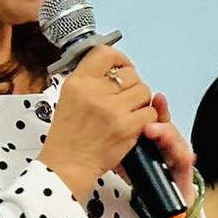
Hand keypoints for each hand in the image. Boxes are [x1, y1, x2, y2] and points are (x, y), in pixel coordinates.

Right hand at [39, 46, 156, 199]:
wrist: (68, 164)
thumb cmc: (68, 135)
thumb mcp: (69, 98)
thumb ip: (90, 81)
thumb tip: (114, 68)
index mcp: (78, 82)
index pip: (104, 53)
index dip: (119, 58)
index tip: (123, 67)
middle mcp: (94, 92)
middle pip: (130, 74)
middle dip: (132, 85)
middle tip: (125, 99)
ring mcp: (112, 109)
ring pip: (144, 91)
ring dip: (140, 102)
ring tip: (128, 113)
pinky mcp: (126, 126)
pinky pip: (149, 112)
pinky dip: (146, 120)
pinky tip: (133, 126)